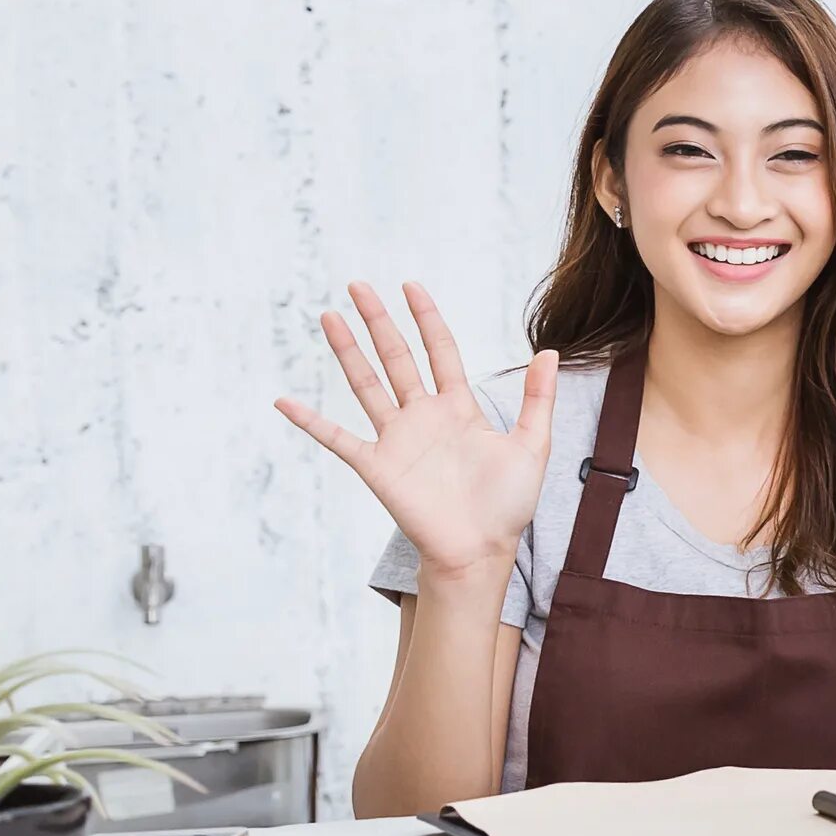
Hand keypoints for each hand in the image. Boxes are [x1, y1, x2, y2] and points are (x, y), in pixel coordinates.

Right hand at [274, 281, 557, 576]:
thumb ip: (538, 399)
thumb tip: (550, 351)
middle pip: (397, 357)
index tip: (411, 286)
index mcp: (459, 408)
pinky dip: (310, 421)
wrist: (481, 550)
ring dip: (347, 351)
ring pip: (366, 384)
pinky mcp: (377, 466)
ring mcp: (397, 439)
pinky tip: (284, 401)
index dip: (426, 318)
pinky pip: (337, 439)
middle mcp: (423, 416)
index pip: (440, 351)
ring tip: (329, 317)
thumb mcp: (532, 445)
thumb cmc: (508, 504)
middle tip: (358, 285)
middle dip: (378, 321)